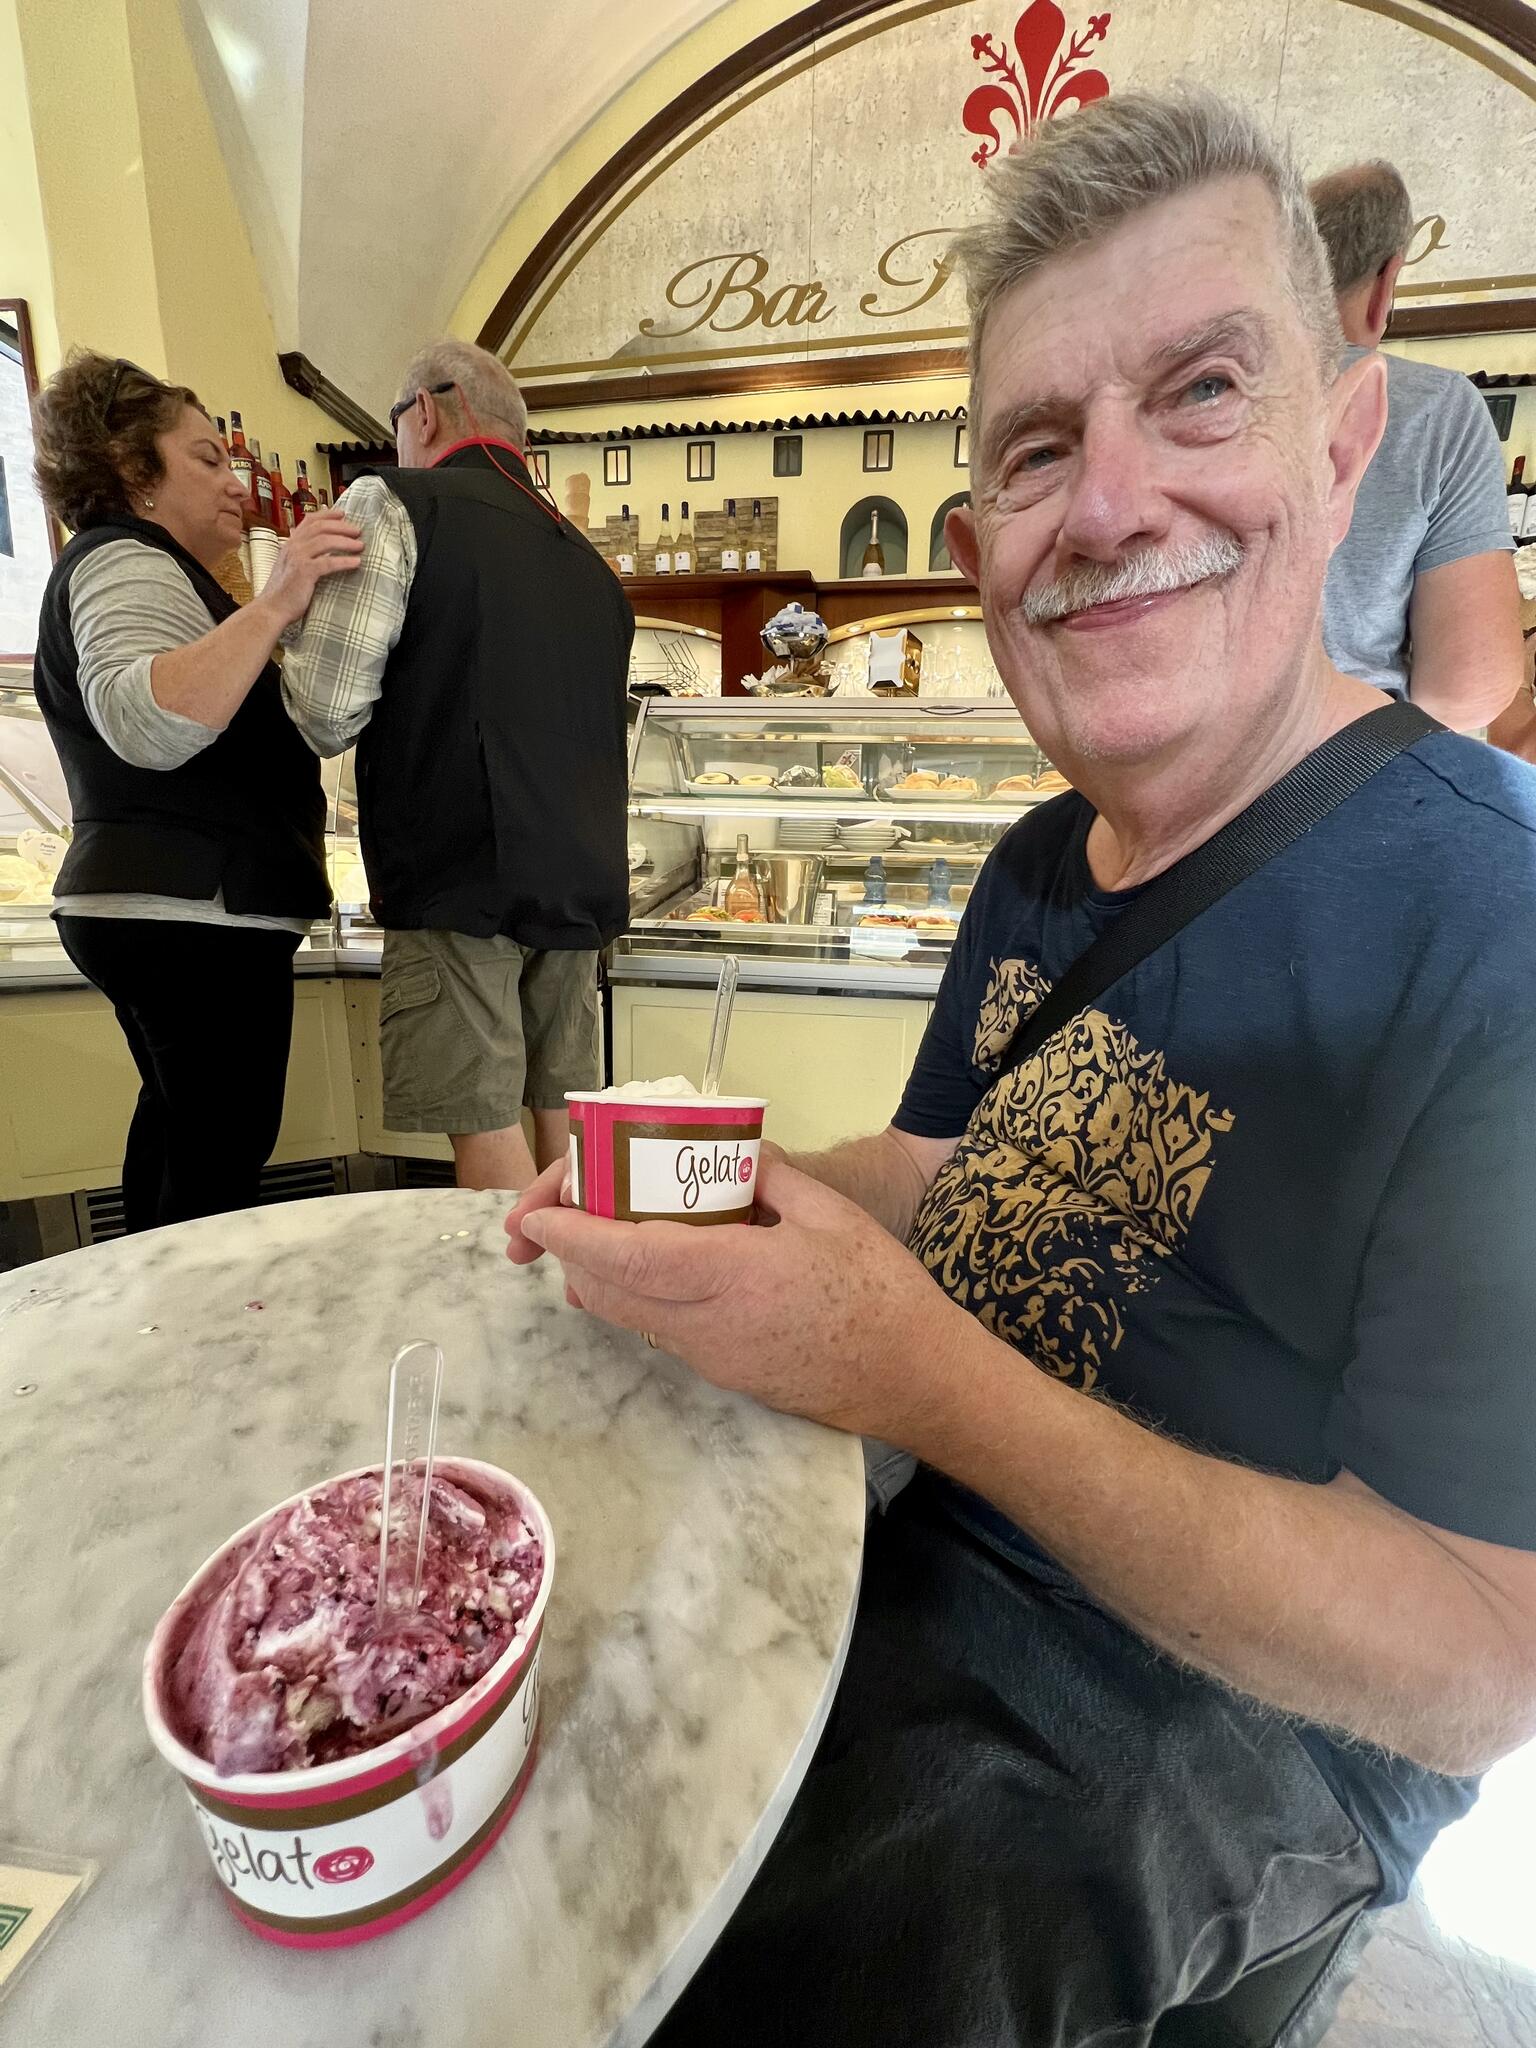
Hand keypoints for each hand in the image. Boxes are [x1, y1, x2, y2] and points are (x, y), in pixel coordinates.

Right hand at [255, 509, 364, 628]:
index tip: (343, 514)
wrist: (271, 609)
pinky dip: (344, 561)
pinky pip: (328, 562)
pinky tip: (356, 562)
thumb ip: (302, 555)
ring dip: (346, 542)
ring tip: (360, 545)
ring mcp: (297, 558)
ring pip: (325, 541)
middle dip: (342, 527)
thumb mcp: (290, 567)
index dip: (327, 514)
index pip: (309, 521)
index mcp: (290, 544)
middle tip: (358, 531)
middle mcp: (293, 546)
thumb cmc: (284, 592)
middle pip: (320, 527)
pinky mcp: (304, 572)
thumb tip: (320, 549)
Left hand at [509, 1153, 971, 1442]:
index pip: (626, 1255)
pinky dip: (636, 1293)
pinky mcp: (721, 1372)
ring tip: (601, 1227)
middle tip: (564, 1210)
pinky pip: (658, 1330)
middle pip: (606, 1291)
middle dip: (570, 1252)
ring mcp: (709, 1356)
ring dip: (599, 1274)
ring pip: (627, 1315)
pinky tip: (656, 1260)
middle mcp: (705, 1325)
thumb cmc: (881, 1292)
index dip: (571, 1234)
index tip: (536, 1214)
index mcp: (731, 1275)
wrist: (913, 1378)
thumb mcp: (831, 1215)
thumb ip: (773, 1177)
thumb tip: (737, 1154)